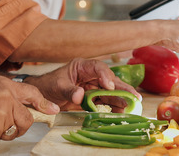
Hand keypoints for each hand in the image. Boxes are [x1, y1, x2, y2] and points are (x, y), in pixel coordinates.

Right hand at [0, 76, 57, 144]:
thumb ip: (6, 96)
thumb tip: (22, 108)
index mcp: (4, 85)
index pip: (31, 93)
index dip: (43, 103)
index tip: (53, 110)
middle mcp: (6, 98)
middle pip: (26, 119)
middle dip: (20, 127)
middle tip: (7, 126)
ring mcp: (1, 114)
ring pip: (12, 131)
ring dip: (1, 132)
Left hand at [26, 58, 140, 110]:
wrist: (44, 95)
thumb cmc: (49, 85)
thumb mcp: (57, 87)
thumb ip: (69, 91)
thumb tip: (80, 95)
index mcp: (82, 66)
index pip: (97, 67)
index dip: (105, 75)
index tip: (109, 85)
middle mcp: (90, 75)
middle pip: (109, 79)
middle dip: (122, 88)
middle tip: (134, 96)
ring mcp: (93, 86)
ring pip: (110, 91)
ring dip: (120, 98)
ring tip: (131, 106)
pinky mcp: (93, 97)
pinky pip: (106, 101)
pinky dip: (113, 106)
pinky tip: (121, 111)